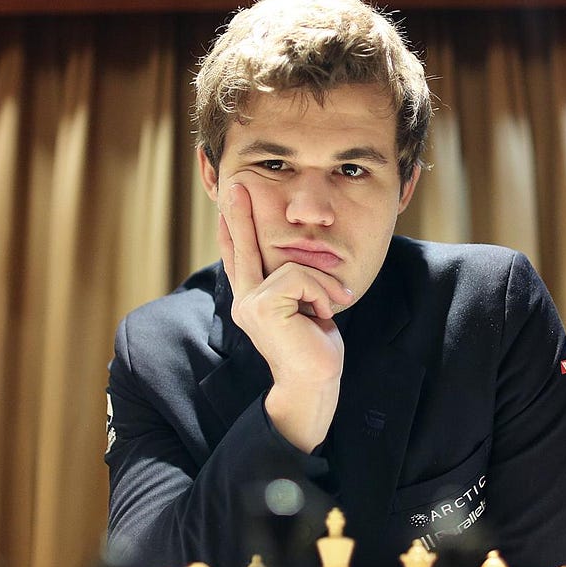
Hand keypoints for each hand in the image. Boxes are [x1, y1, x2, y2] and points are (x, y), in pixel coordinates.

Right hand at [218, 183, 347, 450]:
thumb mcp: (306, 310)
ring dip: (324, 285)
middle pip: (242, 247)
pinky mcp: (263, 306)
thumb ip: (295, 287)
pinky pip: (300, 277)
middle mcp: (245, 300)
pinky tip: (323, 316)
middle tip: (237, 182)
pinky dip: (322, 293)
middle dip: (240, 212)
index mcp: (253, 300)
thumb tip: (299, 262)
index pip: (241, 258)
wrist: (314, 383)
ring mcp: (250, 303)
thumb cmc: (316, 351)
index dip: (236, 229)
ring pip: (293, 265)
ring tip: (332, 308)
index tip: (233, 200)